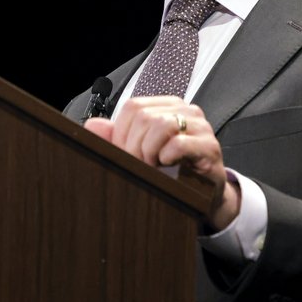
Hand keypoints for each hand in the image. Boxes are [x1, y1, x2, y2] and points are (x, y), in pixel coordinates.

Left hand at [84, 95, 240, 229]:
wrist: (204, 195)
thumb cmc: (171, 171)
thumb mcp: (139, 153)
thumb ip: (114, 139)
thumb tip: (93, 125)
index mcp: (166, 106)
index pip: (133, 106)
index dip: (122, 133)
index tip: (126, 154)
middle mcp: (184, 110)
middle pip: (144, 116)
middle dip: (134, 146)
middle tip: (140, 165)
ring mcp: (200, 126)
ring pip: (160, 125)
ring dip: (149, 151)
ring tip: (153, 166)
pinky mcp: (209, 146)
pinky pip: (178, 144)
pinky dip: (165, 158)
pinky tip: (167, 167)